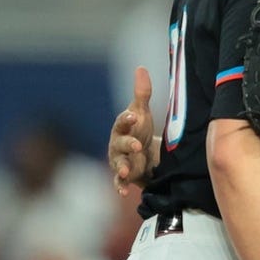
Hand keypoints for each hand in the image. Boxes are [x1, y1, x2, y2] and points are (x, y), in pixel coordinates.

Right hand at [108, 67, 157, 195]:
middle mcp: (117, 144)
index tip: (135, 115)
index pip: (123, 121)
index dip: (127, 119)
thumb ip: (141, 93)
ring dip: (121, 167)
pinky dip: (120, 186)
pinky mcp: (124, 175)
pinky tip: (123, 192)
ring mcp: (119, 160)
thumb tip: (140, 68)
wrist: (141, 153)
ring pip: (118, 164)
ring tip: (126, 171)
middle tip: (138, 146)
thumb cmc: (139, 129)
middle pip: (120, 143)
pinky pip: (118, 182)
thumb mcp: (142, 112)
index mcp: (123, 127)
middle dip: (128, 144)